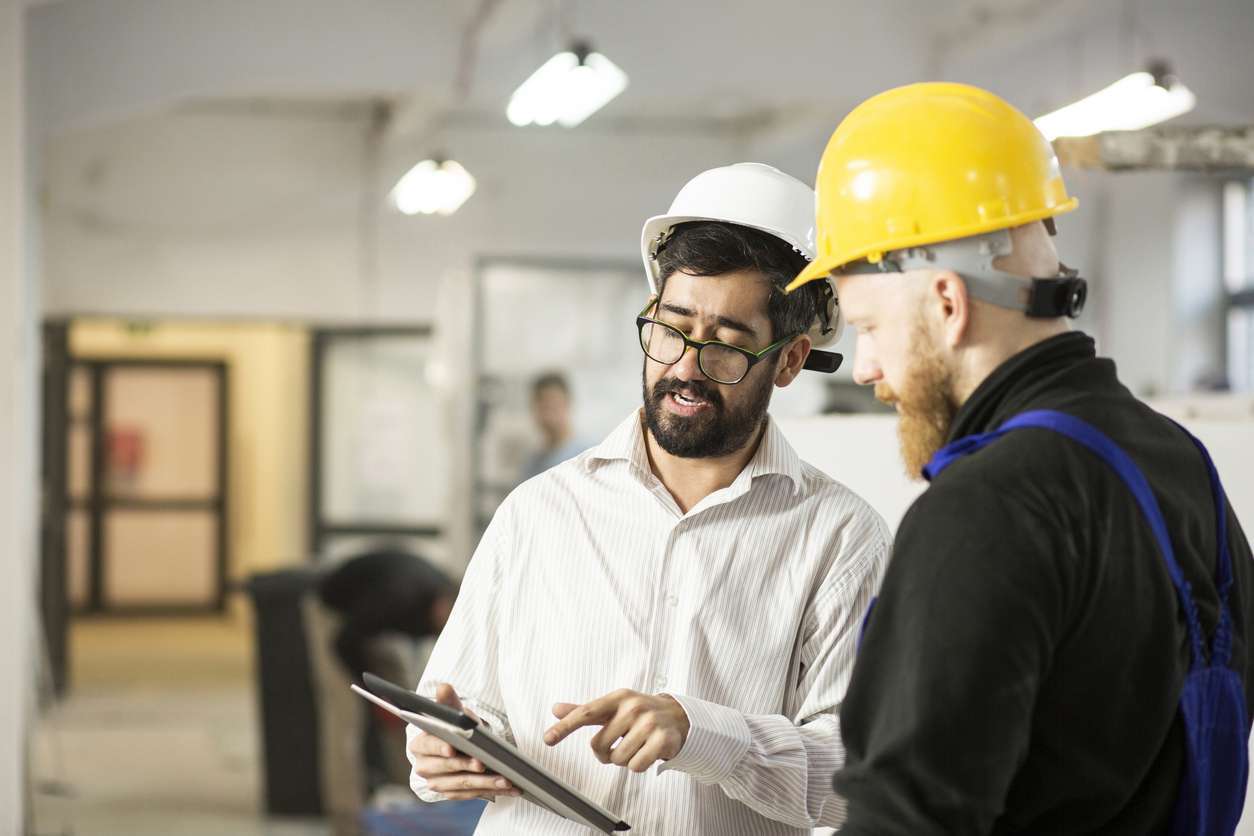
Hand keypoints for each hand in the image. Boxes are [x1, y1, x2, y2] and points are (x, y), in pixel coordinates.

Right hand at [408, 683, 519, 800]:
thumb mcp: (453, 713)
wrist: (459, 747)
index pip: (428, 746)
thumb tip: (444, 687)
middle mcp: (425, 767)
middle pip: (448, 767)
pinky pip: (472, 794)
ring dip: (485, 783)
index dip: (440, 748)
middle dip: (467, 766)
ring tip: (505, 779)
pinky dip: (492, 790)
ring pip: (462, 784)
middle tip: (484, 764)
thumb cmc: (455, 728)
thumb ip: (448, 702)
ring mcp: (437, 783)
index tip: (452, 749)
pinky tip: (509, 788)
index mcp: (420, 745)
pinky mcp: (452, 794)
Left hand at [543, 689, 688, 772]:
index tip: (548, 738)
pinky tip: (646, 753)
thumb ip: (584, 711)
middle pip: (599, 746)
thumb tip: (555, 709)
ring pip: (618, 759)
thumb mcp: (612, 708)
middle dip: (606, 752)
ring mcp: (649, 723)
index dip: (565, 726)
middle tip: (619, 743)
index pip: (586, 713)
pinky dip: (638, 765)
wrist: (677, 716)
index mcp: (618, 698)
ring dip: (623, 759)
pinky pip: (636, 766)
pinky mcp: (662, 740)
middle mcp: (633, 707)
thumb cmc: (638, 713)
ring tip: (636, 746)